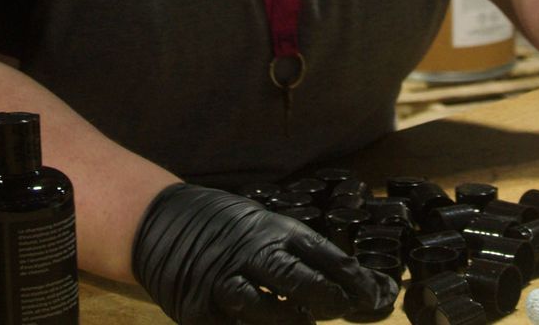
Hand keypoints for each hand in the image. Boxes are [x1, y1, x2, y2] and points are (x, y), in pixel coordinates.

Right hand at [132, 183, 397, 323]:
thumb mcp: (262, 226)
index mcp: (273, 231)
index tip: (378, 296)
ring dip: (292, 321)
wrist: (160, 223)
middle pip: (301, 282)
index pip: (326, 256)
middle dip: (328, 300)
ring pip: (270, 312)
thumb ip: (294, 253)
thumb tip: (343, 283)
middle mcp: (252, 254)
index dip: (355, 280)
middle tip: (343, 308)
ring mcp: (225, 283)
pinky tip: (263, 323)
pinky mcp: (200, 310)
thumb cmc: (222, 226)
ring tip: (303, 321)